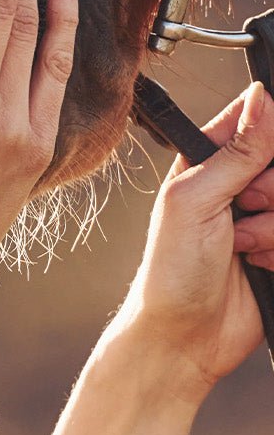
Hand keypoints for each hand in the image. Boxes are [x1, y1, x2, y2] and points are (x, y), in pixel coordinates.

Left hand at [109, 82, 273, 400]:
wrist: (185, 336)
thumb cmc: (171, 269)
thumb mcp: (196, 200)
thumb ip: (236, 151)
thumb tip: (262, 97)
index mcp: (211, 159)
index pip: (260, 118)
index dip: (271, 136)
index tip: (261, 166)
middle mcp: (241, 183)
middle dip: (273, 190)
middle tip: (245, 209)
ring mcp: (267, 217)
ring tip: (243, 247)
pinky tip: (259, 264)